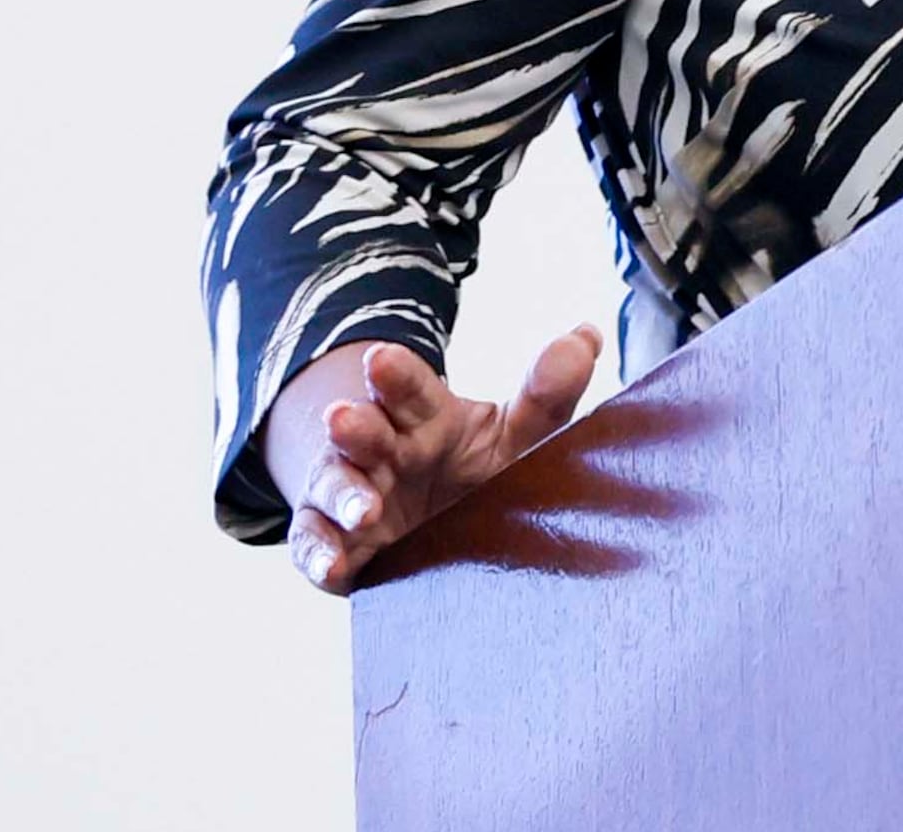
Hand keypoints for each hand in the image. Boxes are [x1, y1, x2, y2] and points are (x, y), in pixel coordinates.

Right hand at [261, 326, 600, 594]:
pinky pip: (315, 545)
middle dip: (352, 424)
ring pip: (334, 485)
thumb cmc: (473, 469)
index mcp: (422, 417)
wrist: (432, 526)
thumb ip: (547, 396)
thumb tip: (587, 336)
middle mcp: (380, 450)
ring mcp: (351, 494)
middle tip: (345, 418)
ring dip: (343, 492)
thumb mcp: (513, 435)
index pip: (406, 387)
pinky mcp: (333, 543)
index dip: (395, 375)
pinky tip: (333, 566)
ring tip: (365, 508)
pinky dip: (320, 555)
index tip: (383, 360)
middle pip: (360, 429)